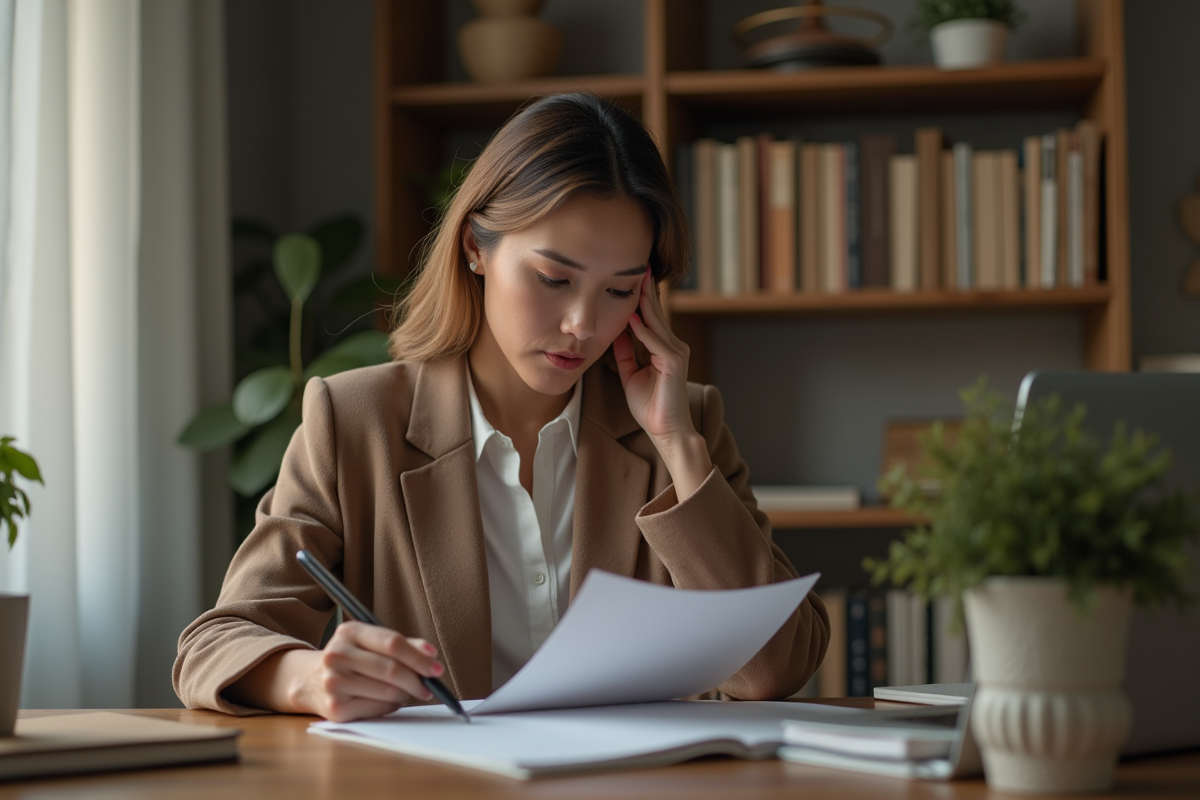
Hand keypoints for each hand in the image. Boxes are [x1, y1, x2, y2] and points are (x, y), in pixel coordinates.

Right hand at [233, 622, 445, 721]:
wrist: (310, 680)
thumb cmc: (351, 658)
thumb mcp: (370, 642)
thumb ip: (402, 645)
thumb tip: (430, 655)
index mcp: (349, 632)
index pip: (392, 643)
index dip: (418, 657)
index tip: (436, 668)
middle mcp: (337, 655)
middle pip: (391, 669)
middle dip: (417, 680)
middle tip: (429, 687)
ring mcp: (334, 683)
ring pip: (388, 692)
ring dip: (404, 694)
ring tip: (404, 692)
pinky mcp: (336, 708)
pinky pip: (377, 709)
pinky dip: (390, 706)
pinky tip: (385, 700)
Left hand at [613, 271, 712, 499]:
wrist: (665, 431)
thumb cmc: (650, 406)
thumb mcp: (630, 374)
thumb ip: (625, 352)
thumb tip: (616, 330)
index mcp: (664, 347)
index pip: (650, 316)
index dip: (640, 297)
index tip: (629, 277)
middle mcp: (673, 346)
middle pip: (655, 313)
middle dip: (645, 290)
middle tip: (637, 265)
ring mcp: (676, 354)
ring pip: (656, 323)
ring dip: (645, 303)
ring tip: (636, 281)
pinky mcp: (674, 364)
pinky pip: (656, 343)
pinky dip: (644, 331)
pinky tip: (633, 318)